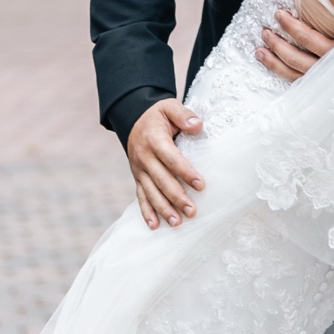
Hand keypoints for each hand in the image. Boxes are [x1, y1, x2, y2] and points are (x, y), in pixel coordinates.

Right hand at [125, 97, 204, 228]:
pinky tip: (155, 226)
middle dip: (177, 197)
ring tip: (177, 223)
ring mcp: (139, 170)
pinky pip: (140, 197)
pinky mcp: (137, 178)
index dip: (185, 172)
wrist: (132, 119)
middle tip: (192, 211)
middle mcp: (144, 157)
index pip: (171, 159)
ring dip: (163, 209)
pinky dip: (146, 212)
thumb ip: (184, 115)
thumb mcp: (169, 107)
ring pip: (151, 192)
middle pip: (161, 180)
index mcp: (154, 140)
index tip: (201, 185)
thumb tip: (198, 125)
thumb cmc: (157, 115)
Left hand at [258, 7, 333, 80]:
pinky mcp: (319, 90)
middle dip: (277, 44)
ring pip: (293, 73)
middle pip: (296, 58)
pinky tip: (271, 64)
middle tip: (264, 31)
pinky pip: (296, 83)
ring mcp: (323, 82)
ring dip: (273, 62)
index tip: (279, 14)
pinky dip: (282, 74)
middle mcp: (329, 70)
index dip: (292, 27)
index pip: (310, 39)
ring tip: (259, 50)